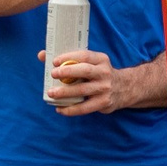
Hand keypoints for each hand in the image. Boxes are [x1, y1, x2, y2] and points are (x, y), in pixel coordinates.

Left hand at [42, 48, 156, 114]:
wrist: (124, 88)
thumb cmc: (98, 74)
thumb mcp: (91, 63)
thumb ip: (68, 59)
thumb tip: (42, 55)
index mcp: (101, 59)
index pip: (84, 56)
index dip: (68, 57)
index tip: (54, 61)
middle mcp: (104, 73)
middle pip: (85, 71)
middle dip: (67, 72)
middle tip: (53, 74)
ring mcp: (105, 88)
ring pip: (83, 90)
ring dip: (65, 92)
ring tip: (51, 93)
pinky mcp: (104, 102)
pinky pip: (85, 108)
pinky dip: (71, 110)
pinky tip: (60, 109)